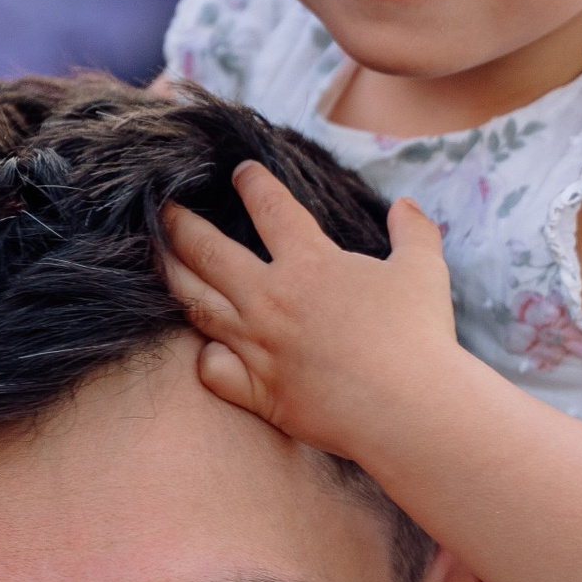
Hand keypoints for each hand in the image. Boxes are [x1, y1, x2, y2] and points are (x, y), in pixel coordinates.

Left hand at [163, 164, 459, 461]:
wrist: (410, 409)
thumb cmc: (420, 335)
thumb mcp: (424, 269)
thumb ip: (413, 231)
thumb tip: (406, 205)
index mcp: (310, 262)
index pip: (269, 206)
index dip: (252, 183)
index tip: (240, 172)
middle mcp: (271, 299)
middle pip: (207, 250)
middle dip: (180, 223)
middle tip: (163, 207)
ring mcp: (258, 346)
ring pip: (196, 303)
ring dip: (172, 276)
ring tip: (157, 259)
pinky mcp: (257, 390)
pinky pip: (211, 368)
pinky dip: (204, 355)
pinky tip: (207, 347)